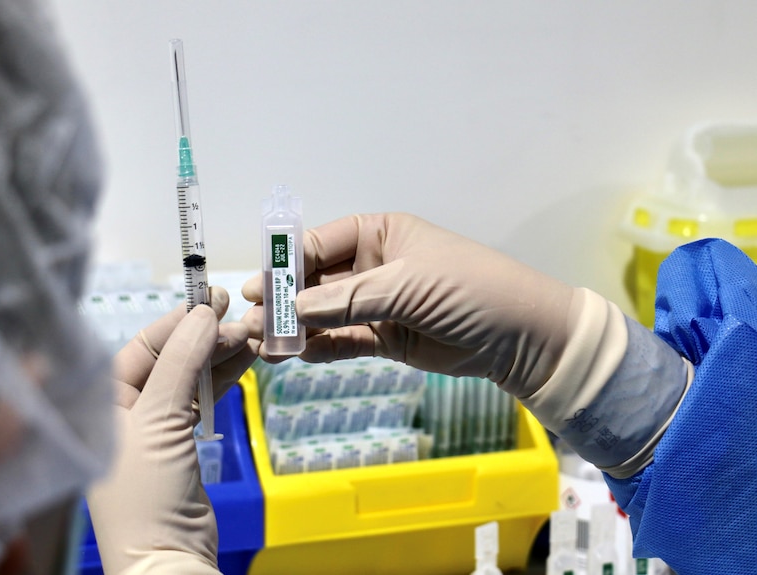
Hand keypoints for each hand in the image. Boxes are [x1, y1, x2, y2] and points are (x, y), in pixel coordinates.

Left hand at [87, 287, 257, 573]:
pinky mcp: (180, 442)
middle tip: (238, 316)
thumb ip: (182, 363)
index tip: (209, 300)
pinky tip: (245, 359)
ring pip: (189, 377)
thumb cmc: (146, 491)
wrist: (168, 558)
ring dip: (220, 356)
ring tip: (251, 334)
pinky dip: (223, 379)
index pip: (140, 348)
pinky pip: (201, 399)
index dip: (175, 323)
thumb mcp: (159, 420)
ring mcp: (154, 426)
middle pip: (167, 359)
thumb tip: (205, 314)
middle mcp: (124, 410)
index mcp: (101, 403)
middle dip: (203, 337)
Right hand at [242, 213, 690, 476]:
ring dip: (296, 327)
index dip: (287, 264)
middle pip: (317, 281)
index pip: (321, 244)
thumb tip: (291, 309)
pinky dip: (319, 347)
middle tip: (252, 319)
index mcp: (381, 234)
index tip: (257, 285)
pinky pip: (343, 340)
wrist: (520, 337)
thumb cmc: (468, 289)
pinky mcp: (385, 339)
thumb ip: (348, 299)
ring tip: (263, 344)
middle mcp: (374, 266)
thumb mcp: (407, 284)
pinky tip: (293, 354)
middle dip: (285, 299)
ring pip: (326, 314)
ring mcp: (378, 304)